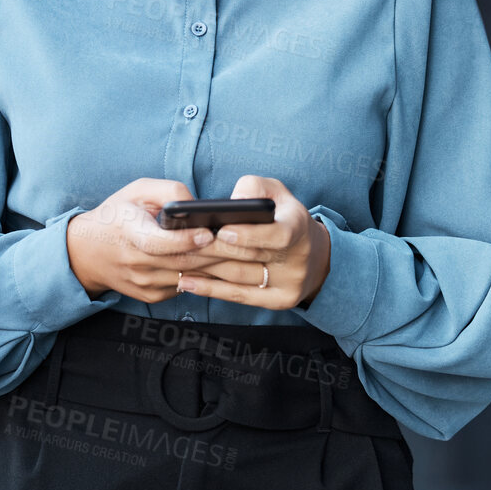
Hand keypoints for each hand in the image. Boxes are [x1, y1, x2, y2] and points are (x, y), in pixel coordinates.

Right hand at [64, 178, 245, 302]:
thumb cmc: (117, 214)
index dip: (186, 240)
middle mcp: (135, 263)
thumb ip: (168, 192)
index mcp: (129, 233)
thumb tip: (198, 205)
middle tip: (253, 246)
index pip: (158, 243)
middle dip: (221, 256)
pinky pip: (186, 287)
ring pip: (191, 278)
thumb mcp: (136, 190)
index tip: (211, 232)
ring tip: (254, 261)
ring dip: (223, 271)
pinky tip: (233, 271)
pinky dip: (210, 279)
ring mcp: (144, 284)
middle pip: (184, 263)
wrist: (88, 253)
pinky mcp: (152, 296)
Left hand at [173, 175, 331, 309]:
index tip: (221, 231)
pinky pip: (239, 296)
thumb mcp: (277, 192)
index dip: (248, 235)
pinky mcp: (279, 301)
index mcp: (300, 229)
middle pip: (250, 258)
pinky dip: (210, 290)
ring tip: (176, 260)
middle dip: (214, 251)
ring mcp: (290, 285)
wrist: (314, 253)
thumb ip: (254, 188)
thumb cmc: (284, 216)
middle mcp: (298, 260)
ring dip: (205, 270)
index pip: (278, 235)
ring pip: (240, 278)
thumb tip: (232, 202)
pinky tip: (186, 282)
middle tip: (182, 245)